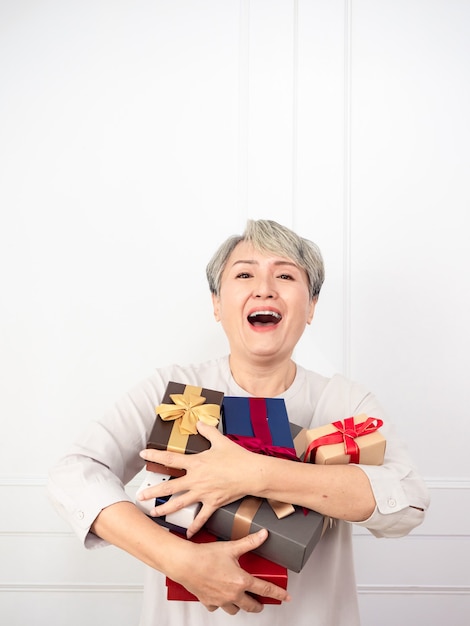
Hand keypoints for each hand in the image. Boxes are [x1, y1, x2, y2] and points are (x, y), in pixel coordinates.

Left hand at [138, 421, 260, 536]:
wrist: (252, 474)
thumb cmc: (237, 457)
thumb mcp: (220, 440)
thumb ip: (208, 431)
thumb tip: (199, 422)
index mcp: (196, 463)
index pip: (170, 459)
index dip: (155, 456)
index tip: (143, 455)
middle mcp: (196, 480)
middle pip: (169, 486)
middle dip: (153, 491)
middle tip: (141, 495)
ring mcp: (203, 493)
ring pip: (180, 503)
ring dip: (166, 509)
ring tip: (154, 513)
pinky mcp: (213, 503)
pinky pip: (201, 517)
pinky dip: (194, 526)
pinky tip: (188, 533)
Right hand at [170, 528, 289, 613]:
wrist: (185, 563)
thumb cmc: (205, 556)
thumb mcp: (231, 547)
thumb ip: (249, 542)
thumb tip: (263, 535)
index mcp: (241, 581)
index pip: (265, 590)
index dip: (278, 594)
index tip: (285, 597)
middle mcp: (232, 594)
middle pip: (251, 606)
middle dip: (258, 605)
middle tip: (262, 603)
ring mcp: (220, 600)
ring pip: (235, 609)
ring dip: (240, 605)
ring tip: (241, 600)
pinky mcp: (209, 602)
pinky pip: (218, 607)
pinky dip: (221, 603)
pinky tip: (221, 597)